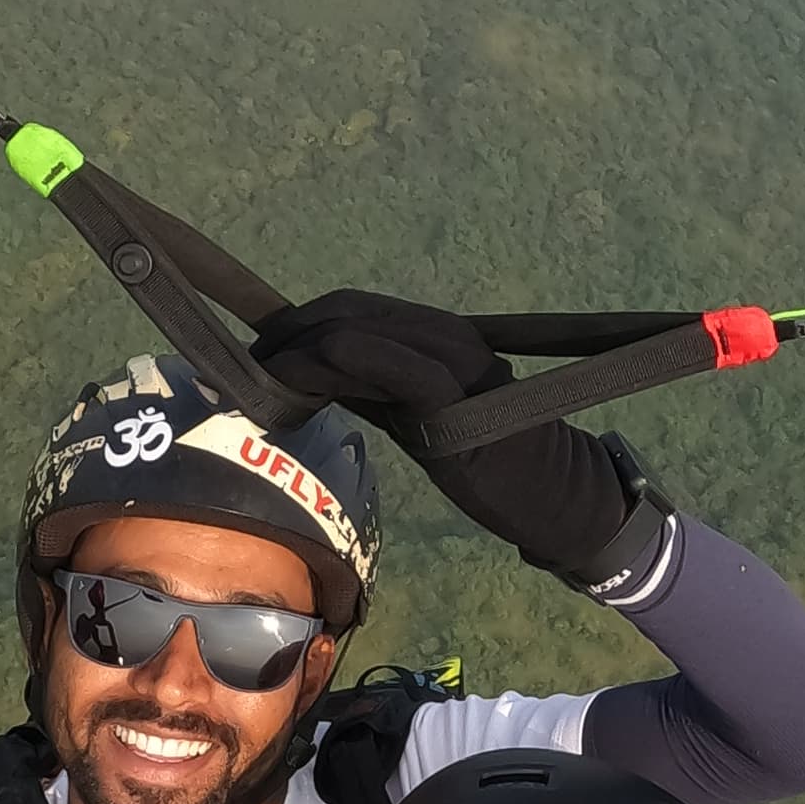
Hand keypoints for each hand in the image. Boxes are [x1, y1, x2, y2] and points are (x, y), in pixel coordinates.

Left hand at [257, 288, 659, 595]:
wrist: (556, 496)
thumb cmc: (494, 464)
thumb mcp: (421, 421)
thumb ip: (375, 395)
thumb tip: (313, 383)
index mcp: (437, 335)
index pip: (354, 307)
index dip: (299, 324)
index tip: (259, 356)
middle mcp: (443, 333)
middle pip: (346, 309)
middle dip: (288, 333)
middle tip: (248, 367)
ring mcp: (451, 358)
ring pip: (357, 328)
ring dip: (297, 350)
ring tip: (261, 379)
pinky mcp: (452, 397)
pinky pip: (380, 364)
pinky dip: (328, 366)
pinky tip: (294, 390)